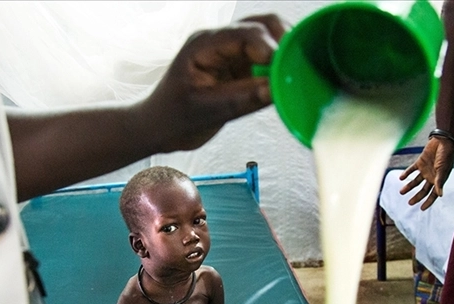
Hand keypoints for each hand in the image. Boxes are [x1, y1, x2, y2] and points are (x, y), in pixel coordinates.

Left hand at [139, 14, 286, 152]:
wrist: (159, 128)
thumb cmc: (171, 118)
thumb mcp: (205, 111)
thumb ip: (241, 99)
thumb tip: (274, 90)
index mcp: (204, 45)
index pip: (244, 34)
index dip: (268, 47)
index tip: (282, 69)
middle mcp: (219, 42)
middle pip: (262, 25)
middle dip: (283, 43)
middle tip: (295, 68)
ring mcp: (230, 53)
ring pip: (268, 38)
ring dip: (283, 54)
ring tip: (292, 76)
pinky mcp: (239, 68)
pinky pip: (266, 60)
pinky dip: (279, 68)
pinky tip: (285, 83)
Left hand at [399, 136, 453, 209]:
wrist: (443, 141)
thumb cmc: (446, 155)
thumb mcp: (443, 170)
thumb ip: (440, 182)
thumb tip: (440, 195)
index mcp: (439, 179)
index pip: (433, 194)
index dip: (428, 202)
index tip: (422, 209)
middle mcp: (432, 176)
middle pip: (423, 190)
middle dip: (417, 197)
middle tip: (409, 203)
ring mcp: (425, 170)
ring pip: (415, 181)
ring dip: (409, 187)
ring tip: (401, 192)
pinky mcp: (420, 162)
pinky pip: (411, 170)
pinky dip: (406, 174)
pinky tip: (401, 178)